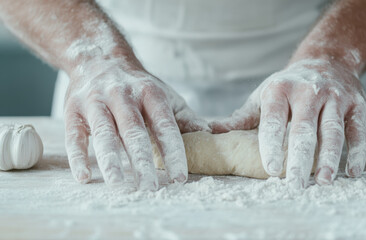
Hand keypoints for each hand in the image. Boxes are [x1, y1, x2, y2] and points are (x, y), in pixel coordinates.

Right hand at [63, 60, 207, 189]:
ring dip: (111, 162)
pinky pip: (75, 135)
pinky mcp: (73, 109)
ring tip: (120, 186)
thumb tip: (208, 134)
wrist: (99, 58)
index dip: (173, 152)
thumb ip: (184, 117)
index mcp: (150, 93)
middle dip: (142, 161)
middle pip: (133, 132)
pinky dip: (78, 157)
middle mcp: (122, 96)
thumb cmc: (138, 85)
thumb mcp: (164, 95)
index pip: (164, 126)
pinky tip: (85, 177)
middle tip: (150, 188)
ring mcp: (96, 102)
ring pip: (104, 134)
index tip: (179, 178)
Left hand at [210, 59, 365, 187]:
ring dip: (329, 157)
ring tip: (323, 181)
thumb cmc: (288, 85)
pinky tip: (352, 172)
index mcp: (280, 90)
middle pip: (304, 130)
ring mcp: (335, 98)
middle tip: (295, 186)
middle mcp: (309, 92)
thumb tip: (213, 132)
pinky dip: (357, 152)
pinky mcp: (357, 105)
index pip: (274, 121)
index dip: (272, 145)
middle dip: (300, 159)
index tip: (271, 169)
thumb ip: (242, 117)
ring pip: (332, 131)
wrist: (327, 60)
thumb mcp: (263, 95)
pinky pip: (358, 130)